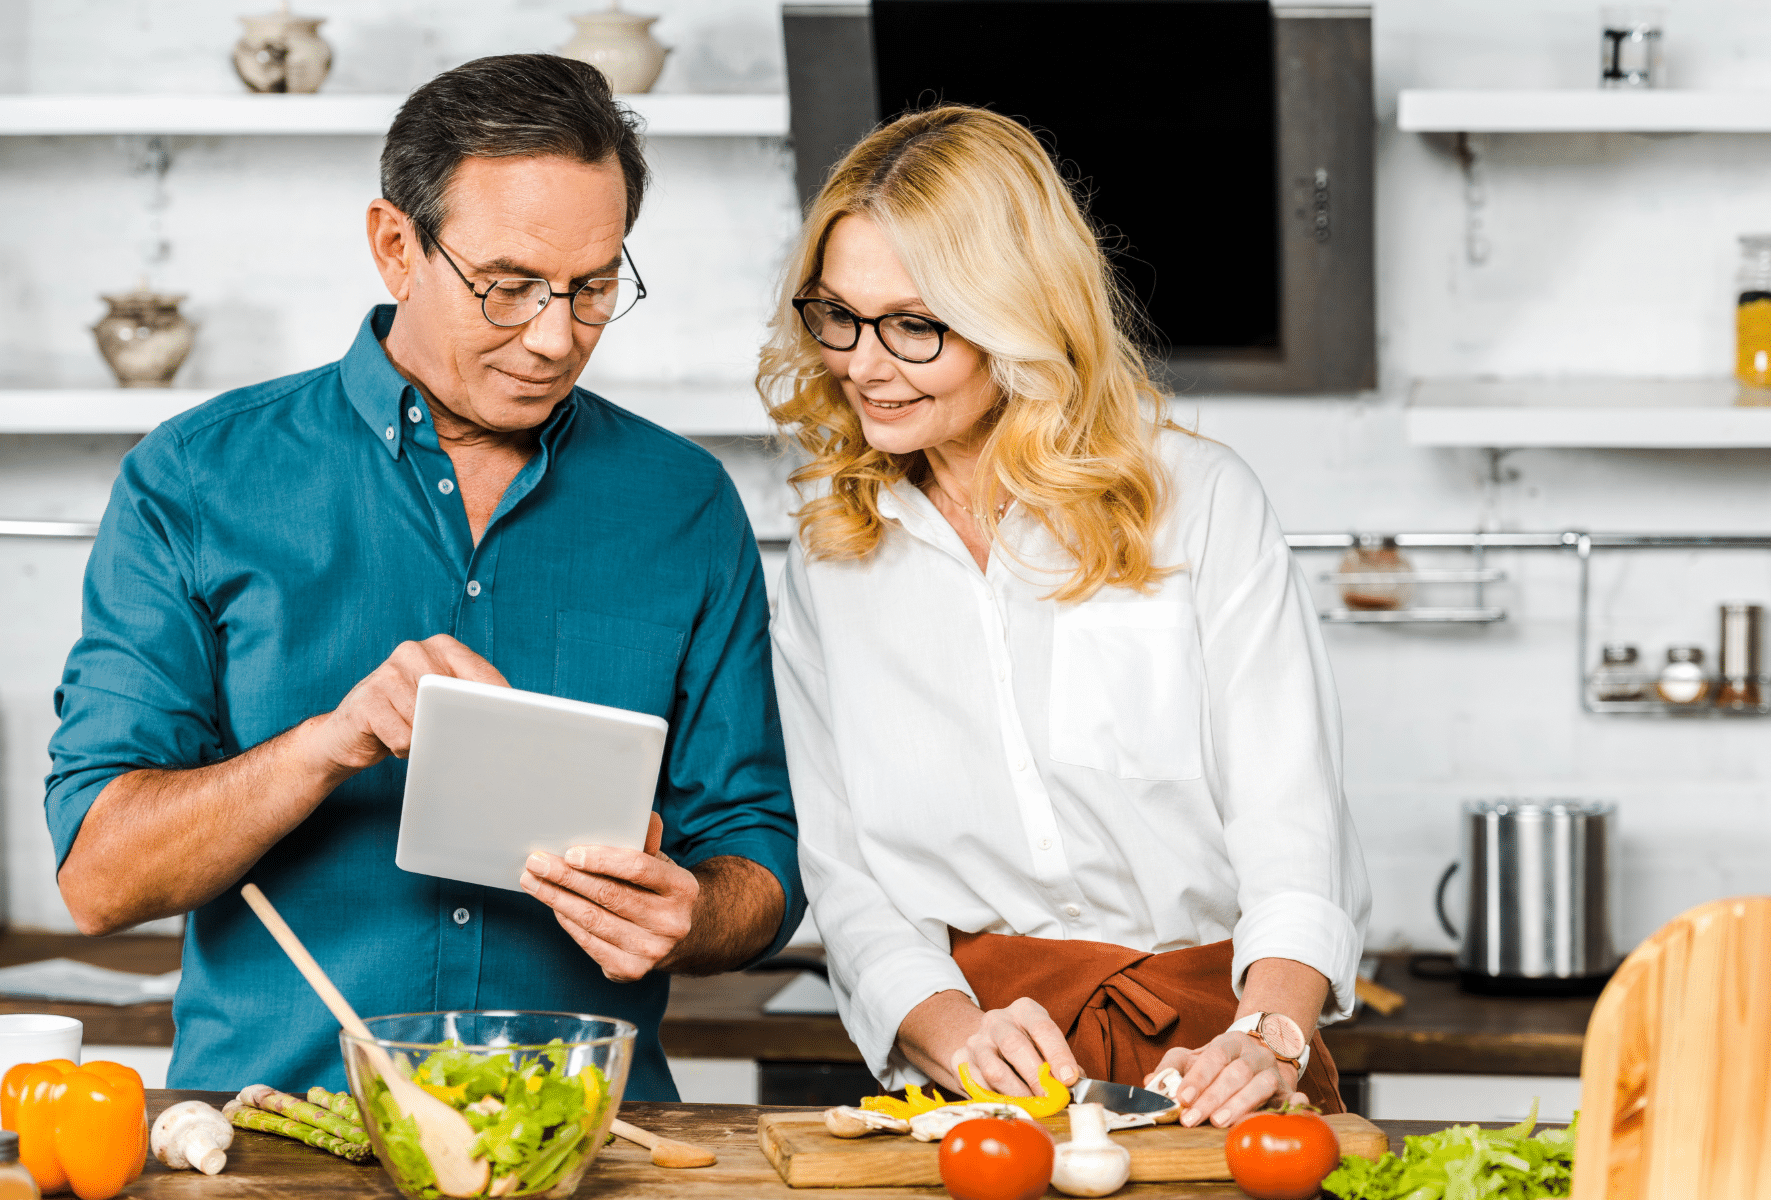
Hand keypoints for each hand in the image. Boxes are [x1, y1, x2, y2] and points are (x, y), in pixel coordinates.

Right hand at [301, 634, 508, 774]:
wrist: (346, 735)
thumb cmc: (404, 718)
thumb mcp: (440, 702)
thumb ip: (468, 699)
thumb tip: (509, 715)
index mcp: (441, 646)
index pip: (483, 674)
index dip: (501, 703)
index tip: (515, 725)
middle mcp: (414, 651)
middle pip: (457, 698)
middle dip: (462, 725)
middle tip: (457, 741)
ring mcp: (388, 672)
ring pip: (430, 719)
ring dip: (427, 740)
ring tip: (413, 734)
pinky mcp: (367, 700)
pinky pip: (405, 736)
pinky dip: (405, 748)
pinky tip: (392, 740)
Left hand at [519, 812, 700, 981]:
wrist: (684, 936)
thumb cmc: (661, 890)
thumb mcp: (663, 863)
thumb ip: (646, 842)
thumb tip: (638, 817)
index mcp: (683, 888)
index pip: (638, 869)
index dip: (602, 860)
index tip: (570, 853)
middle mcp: (671, 923)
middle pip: (609, 895)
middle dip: (567, 877)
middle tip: (537, 862)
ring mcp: (651, 951)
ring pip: (593, 920)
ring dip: (556, 899)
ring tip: (533, 881)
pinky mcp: (630, 970)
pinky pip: (589, 942)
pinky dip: (567, 921)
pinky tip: (553, 904)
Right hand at [951, 996, 1081, 1097]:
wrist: (986, 1044)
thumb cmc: (1026, 1047)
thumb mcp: (1045, 1045)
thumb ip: (1061, 1063)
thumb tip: (1076, 1085)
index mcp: (1024, 1010)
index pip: (1042, 1028)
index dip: (1058, 1054)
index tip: (1069, 1079)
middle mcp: (997, 1020)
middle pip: (1015, 1045)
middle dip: (1035, 1076)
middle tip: (1049, 1098)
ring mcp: (976, 1040)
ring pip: (993, 1070)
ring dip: (1016, 1093)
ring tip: (1032, 1106)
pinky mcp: (960, 1061)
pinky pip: (978, 1086)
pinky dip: (997, 1100)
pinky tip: (1010, 1104)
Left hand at [1145, 1033, 1304, 1127]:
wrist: (1259, 1059)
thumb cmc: (1220, 1064)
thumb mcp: (1195, 1059)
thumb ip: (1172, 1067)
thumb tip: (1149, 1082)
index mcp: (1230, 1042)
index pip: (1214, 1056)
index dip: (1198, 1077)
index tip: (1182, 1098)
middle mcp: (1254, 1054)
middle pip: (1236, 1072)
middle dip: (1212, 1097)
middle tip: (1193, 1119)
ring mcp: (1274, 1071)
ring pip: (1261, 1084)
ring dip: (1239, 1104)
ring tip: (1219, 1123)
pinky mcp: (1288, 1091)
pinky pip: (1291, 1098)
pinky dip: (1293, 1104)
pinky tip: (1284, 1114)